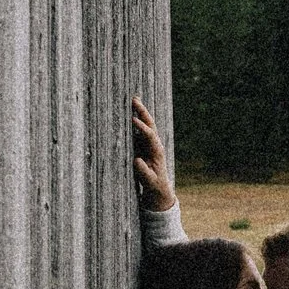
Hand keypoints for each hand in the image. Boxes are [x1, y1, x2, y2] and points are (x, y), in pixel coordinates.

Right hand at [131, 97, 176, 211]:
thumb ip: (144, 173)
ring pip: (146, 124)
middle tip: (134, 100)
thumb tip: (137, 160)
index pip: (150, 135)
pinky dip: (135, 120)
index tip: (133, 119)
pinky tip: (129, 111)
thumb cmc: (154, 185)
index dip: (141, 127)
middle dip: (142, 112)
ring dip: (140, 112)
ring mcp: (149, 143)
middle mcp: (155, 144)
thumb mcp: (149, 182)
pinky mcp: (144, 145)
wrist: (158, 188)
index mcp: (157, 151)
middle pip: (150, 124)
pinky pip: (139, 130)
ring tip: (133, 99)